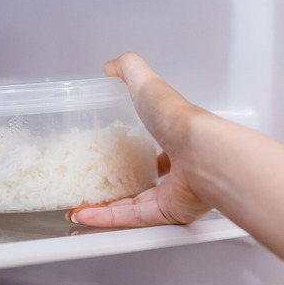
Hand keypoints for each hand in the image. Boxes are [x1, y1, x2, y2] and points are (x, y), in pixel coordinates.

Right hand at [66, 52, 213, 226]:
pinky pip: (132, 218)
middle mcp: (179, 169)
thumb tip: (110, 66)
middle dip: (119, 184)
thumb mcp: (148, 83)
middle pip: (146, 181)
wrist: (202, 154)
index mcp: (176, 139)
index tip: (114, 154)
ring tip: (80, 205)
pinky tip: (86, 215)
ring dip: (106, 207)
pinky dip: (107, 218)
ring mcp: (174, 193)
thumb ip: (128, 69)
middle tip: (94, 184)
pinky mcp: (166, 213)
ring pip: (135, 205)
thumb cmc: (179, 120)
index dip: (136, 152)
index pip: (156, 149)